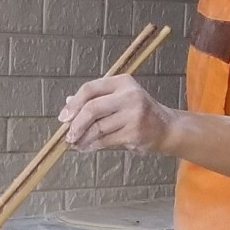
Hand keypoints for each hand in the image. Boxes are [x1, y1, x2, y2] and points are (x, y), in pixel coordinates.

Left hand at [59, 73, 175, 154]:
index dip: (74, 104)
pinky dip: (92, 145)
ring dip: (82, 138)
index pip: (90, 89)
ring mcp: (133, 114)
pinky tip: (86, 147)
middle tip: (67, 135)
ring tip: (75, 143)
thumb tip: (68, 105)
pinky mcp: (134, 133)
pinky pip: (106, 140)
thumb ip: (95, 99)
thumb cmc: (138, 112)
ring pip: (98, 127)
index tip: (63, 117)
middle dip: (76, 124)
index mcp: (122, 82)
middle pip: (92, 108)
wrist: (166, 128)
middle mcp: (129, 95)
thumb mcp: (119, 98)